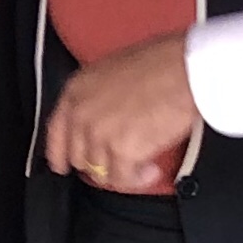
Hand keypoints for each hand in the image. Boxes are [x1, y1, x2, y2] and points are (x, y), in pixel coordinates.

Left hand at [45, 34, 197, 192]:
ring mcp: (99, 133)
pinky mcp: (122, 150)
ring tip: (142, 165)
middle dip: (98, 164)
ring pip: (99, 171)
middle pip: (78, 156)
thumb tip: (102, 119)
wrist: (186, 69)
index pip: (55, 132)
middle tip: (118, 163)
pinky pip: (123, 179)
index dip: (59, 154)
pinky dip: (138, 179)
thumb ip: (98, 97)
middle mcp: (81, 112)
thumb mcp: (114, 71)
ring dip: (121, 172)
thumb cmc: (162, 62)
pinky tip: (151, 171)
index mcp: (76, 89)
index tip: (63, 166)